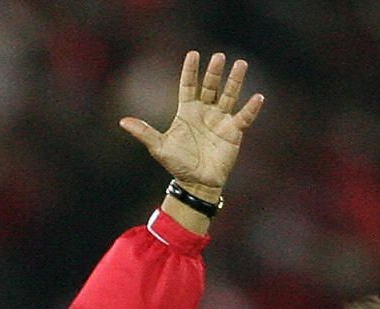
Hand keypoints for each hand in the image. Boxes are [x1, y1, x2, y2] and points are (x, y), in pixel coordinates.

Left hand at [119, 50, 262, 199]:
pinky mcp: (234, 131)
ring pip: (228, 96)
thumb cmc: (177, 164)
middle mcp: (205, 111)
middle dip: (214, 72)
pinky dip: (250, 108)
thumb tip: (123, 122)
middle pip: (211, 87)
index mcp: (187, 111)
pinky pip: (244, 117)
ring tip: (241, 64)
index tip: (193, 54)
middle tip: (219, 56)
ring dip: (234, 81)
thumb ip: (144, 132)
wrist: (195, 183)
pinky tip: (257, 97)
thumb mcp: (158, 147)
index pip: (188, 86)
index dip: (190, 71)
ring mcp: (220, 120)